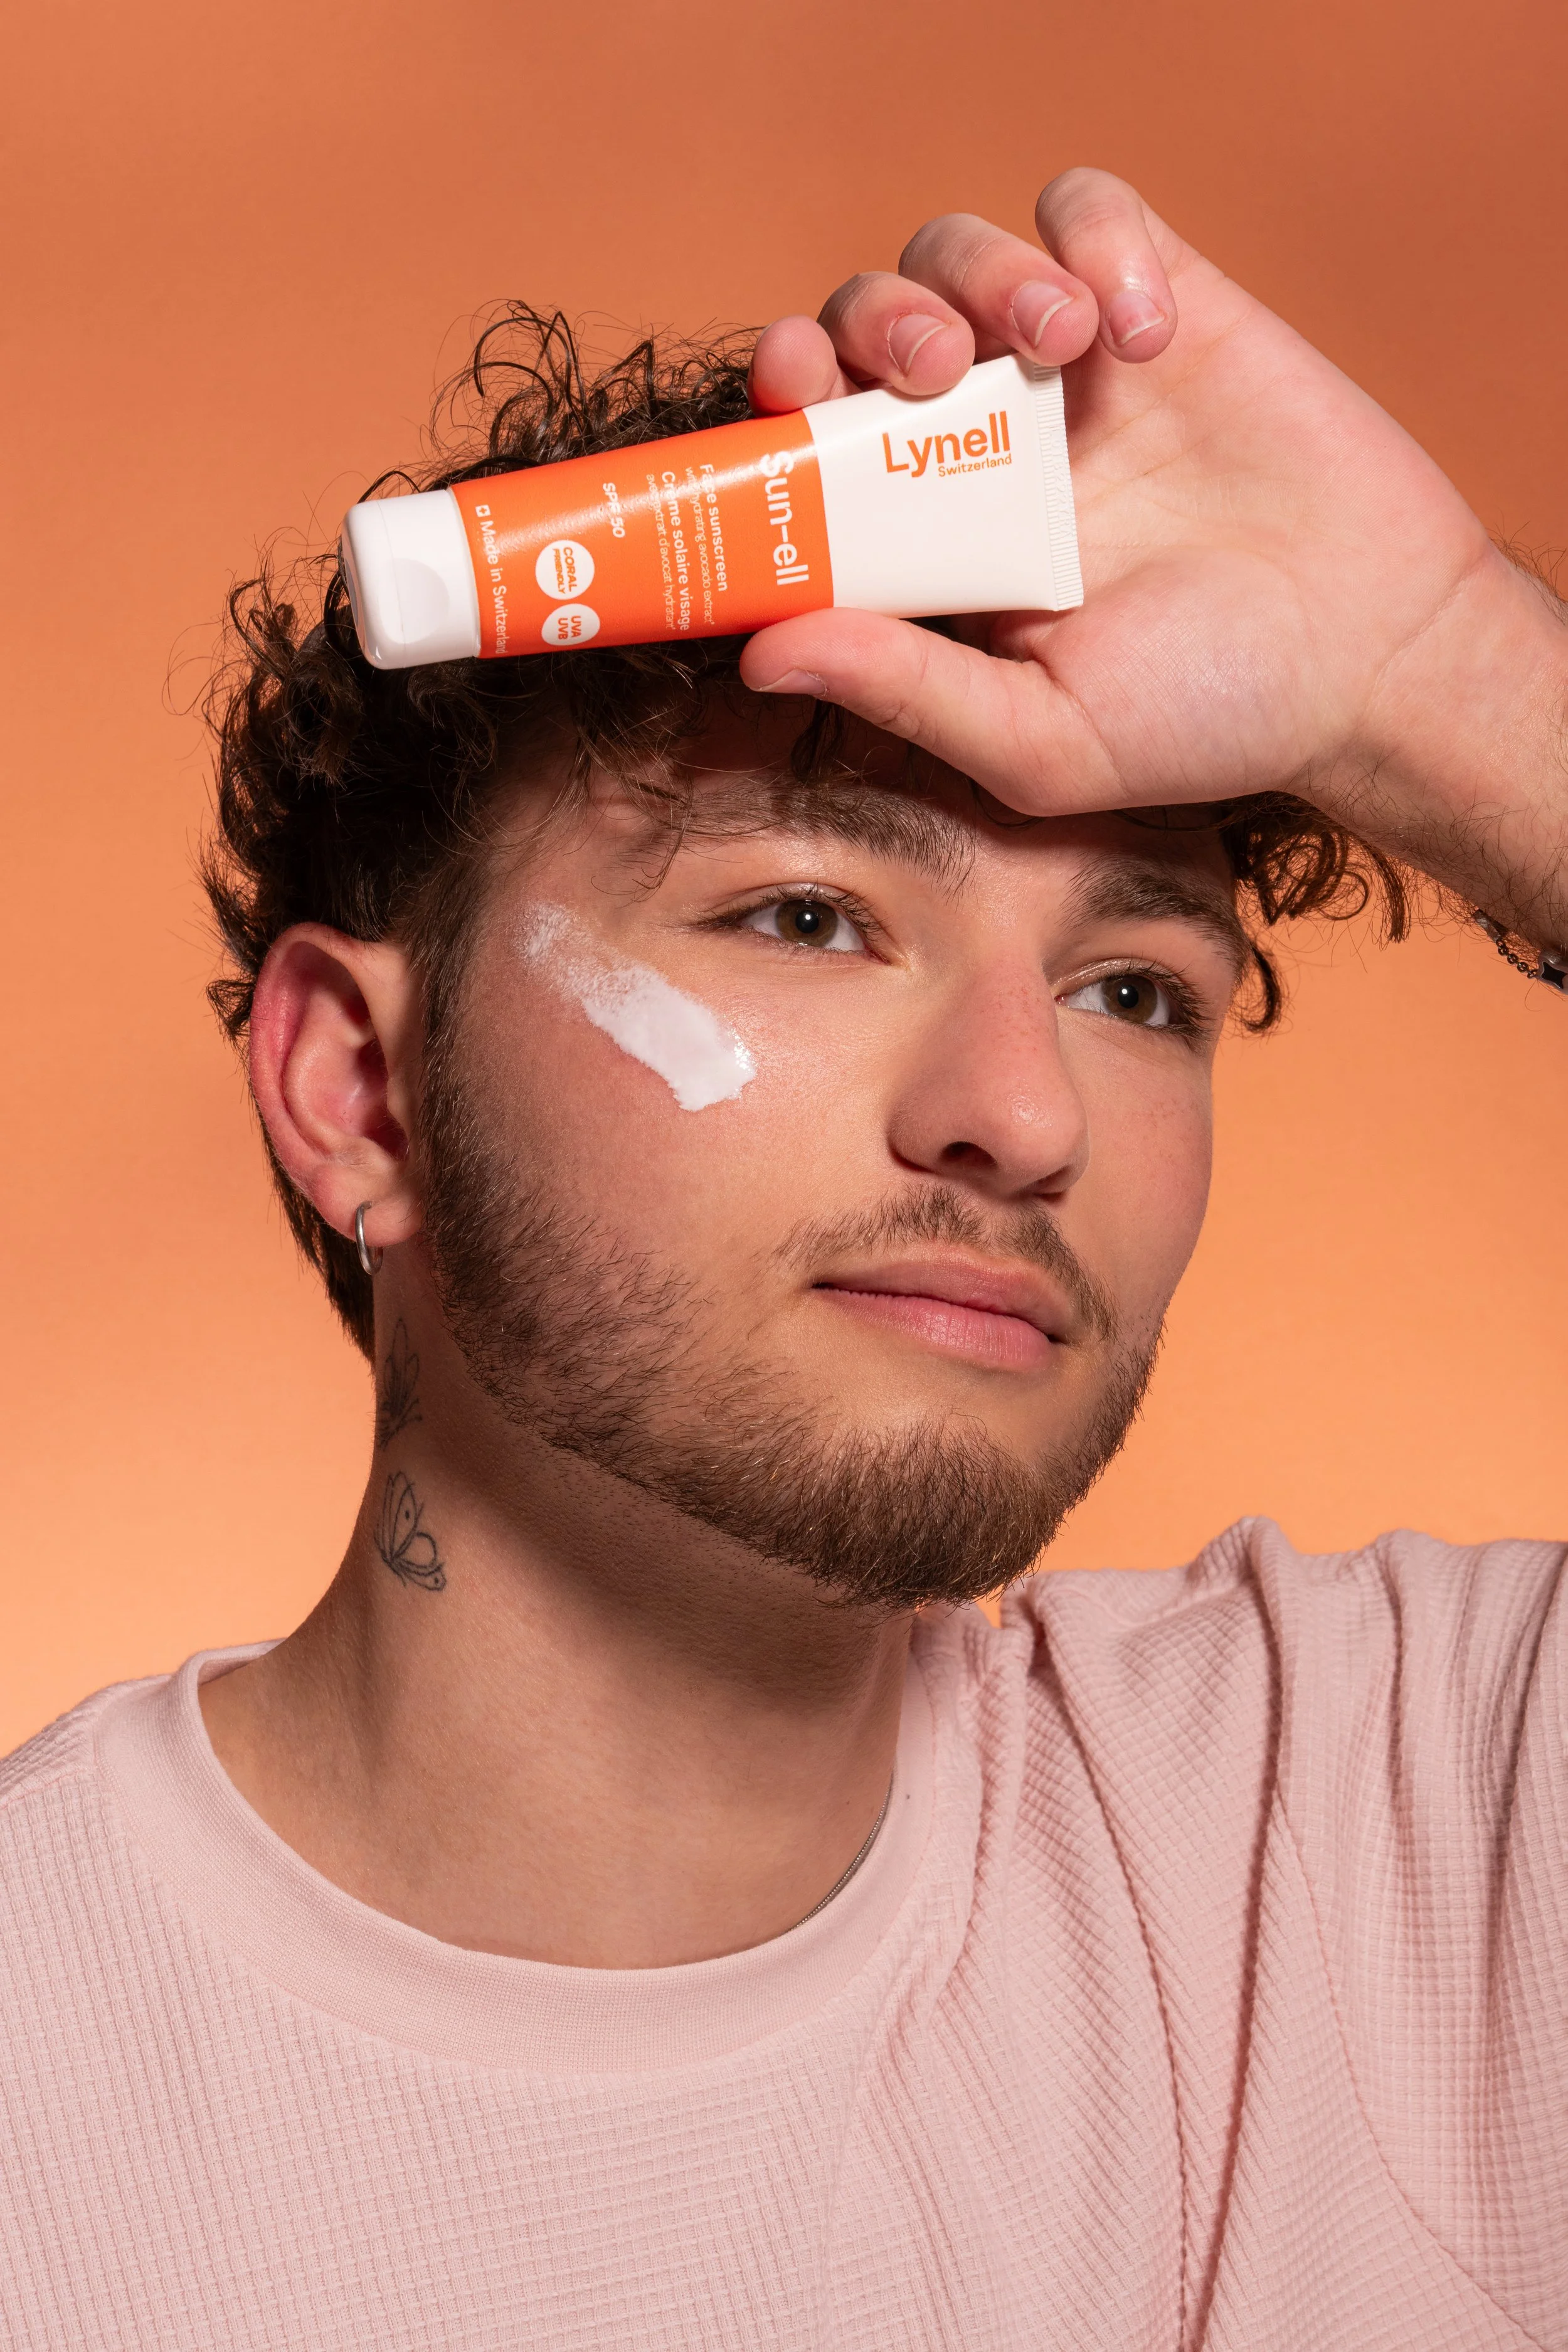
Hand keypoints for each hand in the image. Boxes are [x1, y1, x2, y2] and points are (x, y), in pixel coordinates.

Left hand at [744, 171, 1567, 947]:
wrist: (1371, 661)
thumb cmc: (1205, 717)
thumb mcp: (1039, 738)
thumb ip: (905, 690)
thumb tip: (759, 656)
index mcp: (930, 538)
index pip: (809, 440)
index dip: (778, 402)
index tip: (786, 398)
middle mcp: (979, 443)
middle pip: (862, 321)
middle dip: (865, 321)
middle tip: (926, 369)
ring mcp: (1066, 370)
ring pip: (957, 250)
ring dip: (978, 271)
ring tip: (1055, 338)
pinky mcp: (1161, 302)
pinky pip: (1088, 210)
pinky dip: (1096, 241)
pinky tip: (1146, 335)